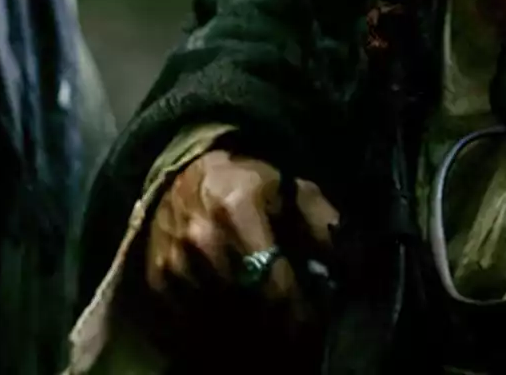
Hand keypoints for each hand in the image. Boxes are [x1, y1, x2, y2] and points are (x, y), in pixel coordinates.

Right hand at [143, 148, 340, 343]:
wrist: (182, 174)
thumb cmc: (245, 183)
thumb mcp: (291, 189)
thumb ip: (323, 225)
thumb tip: (348, 268)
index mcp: (238, 213)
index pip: (277, 288)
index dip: (302, 313)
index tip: (317, 321)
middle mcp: (202, 244)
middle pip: (251, 312)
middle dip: (278, 324)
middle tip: (295, 325)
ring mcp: (174, 268)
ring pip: (221, 325)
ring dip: (247, 330)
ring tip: (265, 320)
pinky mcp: (157, 285)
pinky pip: (191, 327)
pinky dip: (213, 331)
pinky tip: (232, 318)